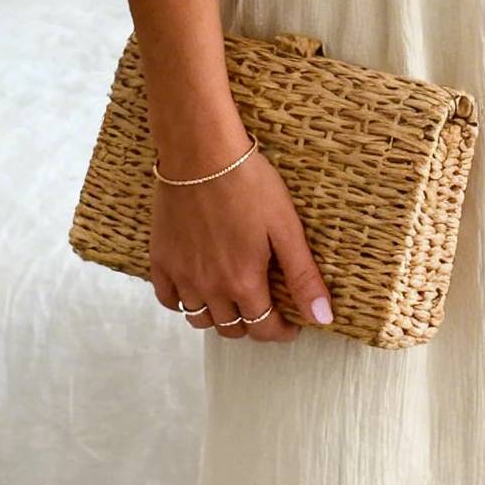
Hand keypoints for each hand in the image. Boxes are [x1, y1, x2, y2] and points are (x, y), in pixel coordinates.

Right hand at [152, 150, 333, 345]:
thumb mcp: (286, 229)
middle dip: (253, 325)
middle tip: (265, 308)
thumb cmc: (248, 184)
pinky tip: (198, 289)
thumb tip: (323, 319)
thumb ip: (303, 277)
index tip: (291, 324)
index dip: (281, 332)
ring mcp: (182, 275)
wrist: (200, 153)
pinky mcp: (161, 259)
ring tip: (234, 300)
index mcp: (243, 281)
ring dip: (220, 317)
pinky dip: (184, 303)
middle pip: (231, 328)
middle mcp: (209, 286)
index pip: (264, 328)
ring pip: (199, 319)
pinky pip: (169, 299)